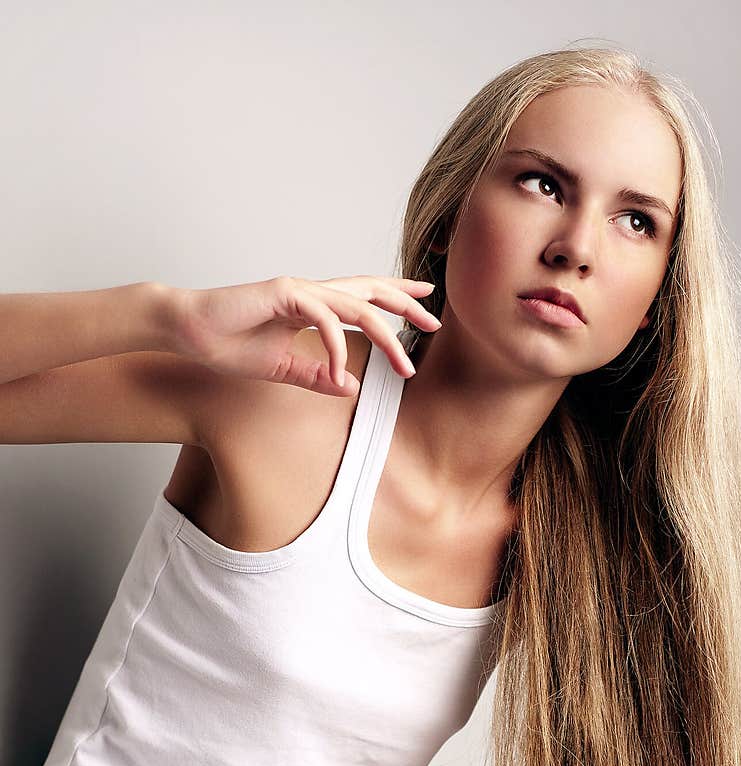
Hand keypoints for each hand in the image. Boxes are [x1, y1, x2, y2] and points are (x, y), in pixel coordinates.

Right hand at [167, 274, 440, 394]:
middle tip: (435, 320)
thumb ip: (317, 375)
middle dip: (406, 304)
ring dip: (385, 336)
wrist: (189, 331)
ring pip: (357, 305)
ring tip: (403, 364)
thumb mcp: (283, 368)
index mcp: (313, 304)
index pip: (365, 296)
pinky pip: (324, 318)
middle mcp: (312, 291)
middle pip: (371, 291)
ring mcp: (299, 289)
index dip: (396, 295)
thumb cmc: (229, 344)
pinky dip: (336, 346)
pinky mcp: (283, 293)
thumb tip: (351, 386)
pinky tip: (339, 370)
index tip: (425, 303)